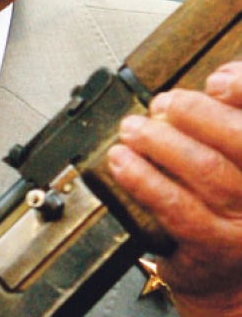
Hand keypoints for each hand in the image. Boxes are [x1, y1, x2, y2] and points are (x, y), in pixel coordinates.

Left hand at [107, 61, 241, 315]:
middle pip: (239, 138)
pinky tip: (121, 161)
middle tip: (161, 104)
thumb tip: (223, 77)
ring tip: (131, 129)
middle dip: (195, 112)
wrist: (229, 273)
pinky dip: (143, 178)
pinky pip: (175, 207)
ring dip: (160, 141)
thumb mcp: (235, 152)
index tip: (217, 81)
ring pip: (205, 169)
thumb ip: (233, 111)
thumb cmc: (230, 197)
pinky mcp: (214, 247)